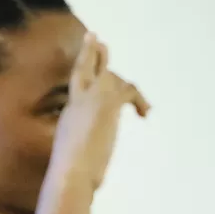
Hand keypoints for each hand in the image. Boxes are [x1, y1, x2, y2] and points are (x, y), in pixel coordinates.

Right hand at [50, 31, 149, 191]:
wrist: (71, 171)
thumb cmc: (70, 172)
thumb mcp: (73, 152)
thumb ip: (81, 145)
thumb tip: (93, 164)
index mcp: (69, 109)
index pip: (76, 79)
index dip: (82, 61)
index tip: (86, 45)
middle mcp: (79, 98)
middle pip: (89, 66)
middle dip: (95, 53)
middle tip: (100, 41)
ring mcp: (93, 97)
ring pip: (113, 77)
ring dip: (130, 88)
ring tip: (141, 104)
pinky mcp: (109, 103)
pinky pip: (129, 89)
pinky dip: (140, 100)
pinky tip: (145, 114)